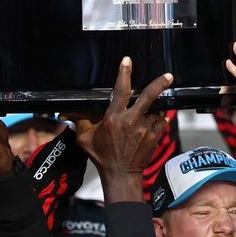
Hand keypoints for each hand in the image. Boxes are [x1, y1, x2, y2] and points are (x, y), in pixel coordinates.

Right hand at [74, 57, 171, 202]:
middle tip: (168, 76)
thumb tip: (67, 112)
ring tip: (145, 116)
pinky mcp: (154, 137)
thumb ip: (80, 122)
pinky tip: (151, 123)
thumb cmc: (102, 157)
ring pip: (154, 111)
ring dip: (151, 110)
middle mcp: (132, 121)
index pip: (121, 90)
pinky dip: (157, 121)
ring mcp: (145, 130)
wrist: (121, 175)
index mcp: (114, 118)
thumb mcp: (85, 139)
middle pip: (148, 96)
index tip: (127, 61)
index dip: (124, 73)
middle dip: (159, 83)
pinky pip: (161, 123)